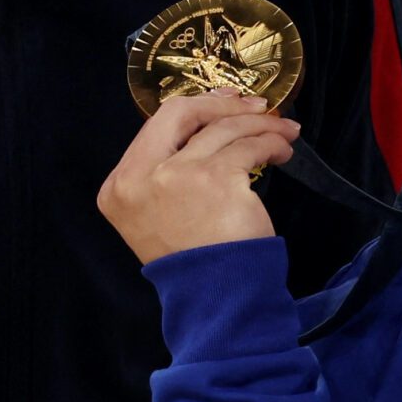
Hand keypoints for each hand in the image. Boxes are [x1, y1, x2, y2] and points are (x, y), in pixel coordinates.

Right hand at [97, 91, 297, 264]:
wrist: (214, 297)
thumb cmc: (191, 261)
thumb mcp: (157, 216)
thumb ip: (166, 173)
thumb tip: (208, 126)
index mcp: (118, 186)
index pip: (155, 128)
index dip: (195, 109)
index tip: (224, 105)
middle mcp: (140, 177)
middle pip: (181, 113)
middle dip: (222, 103)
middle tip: (256, 107)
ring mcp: (177, 175)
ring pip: (222, 128)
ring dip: (259, 125)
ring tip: (283, 134)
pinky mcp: (215, 178)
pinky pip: (249, 147)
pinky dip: (270, 143)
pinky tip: (281, 151)